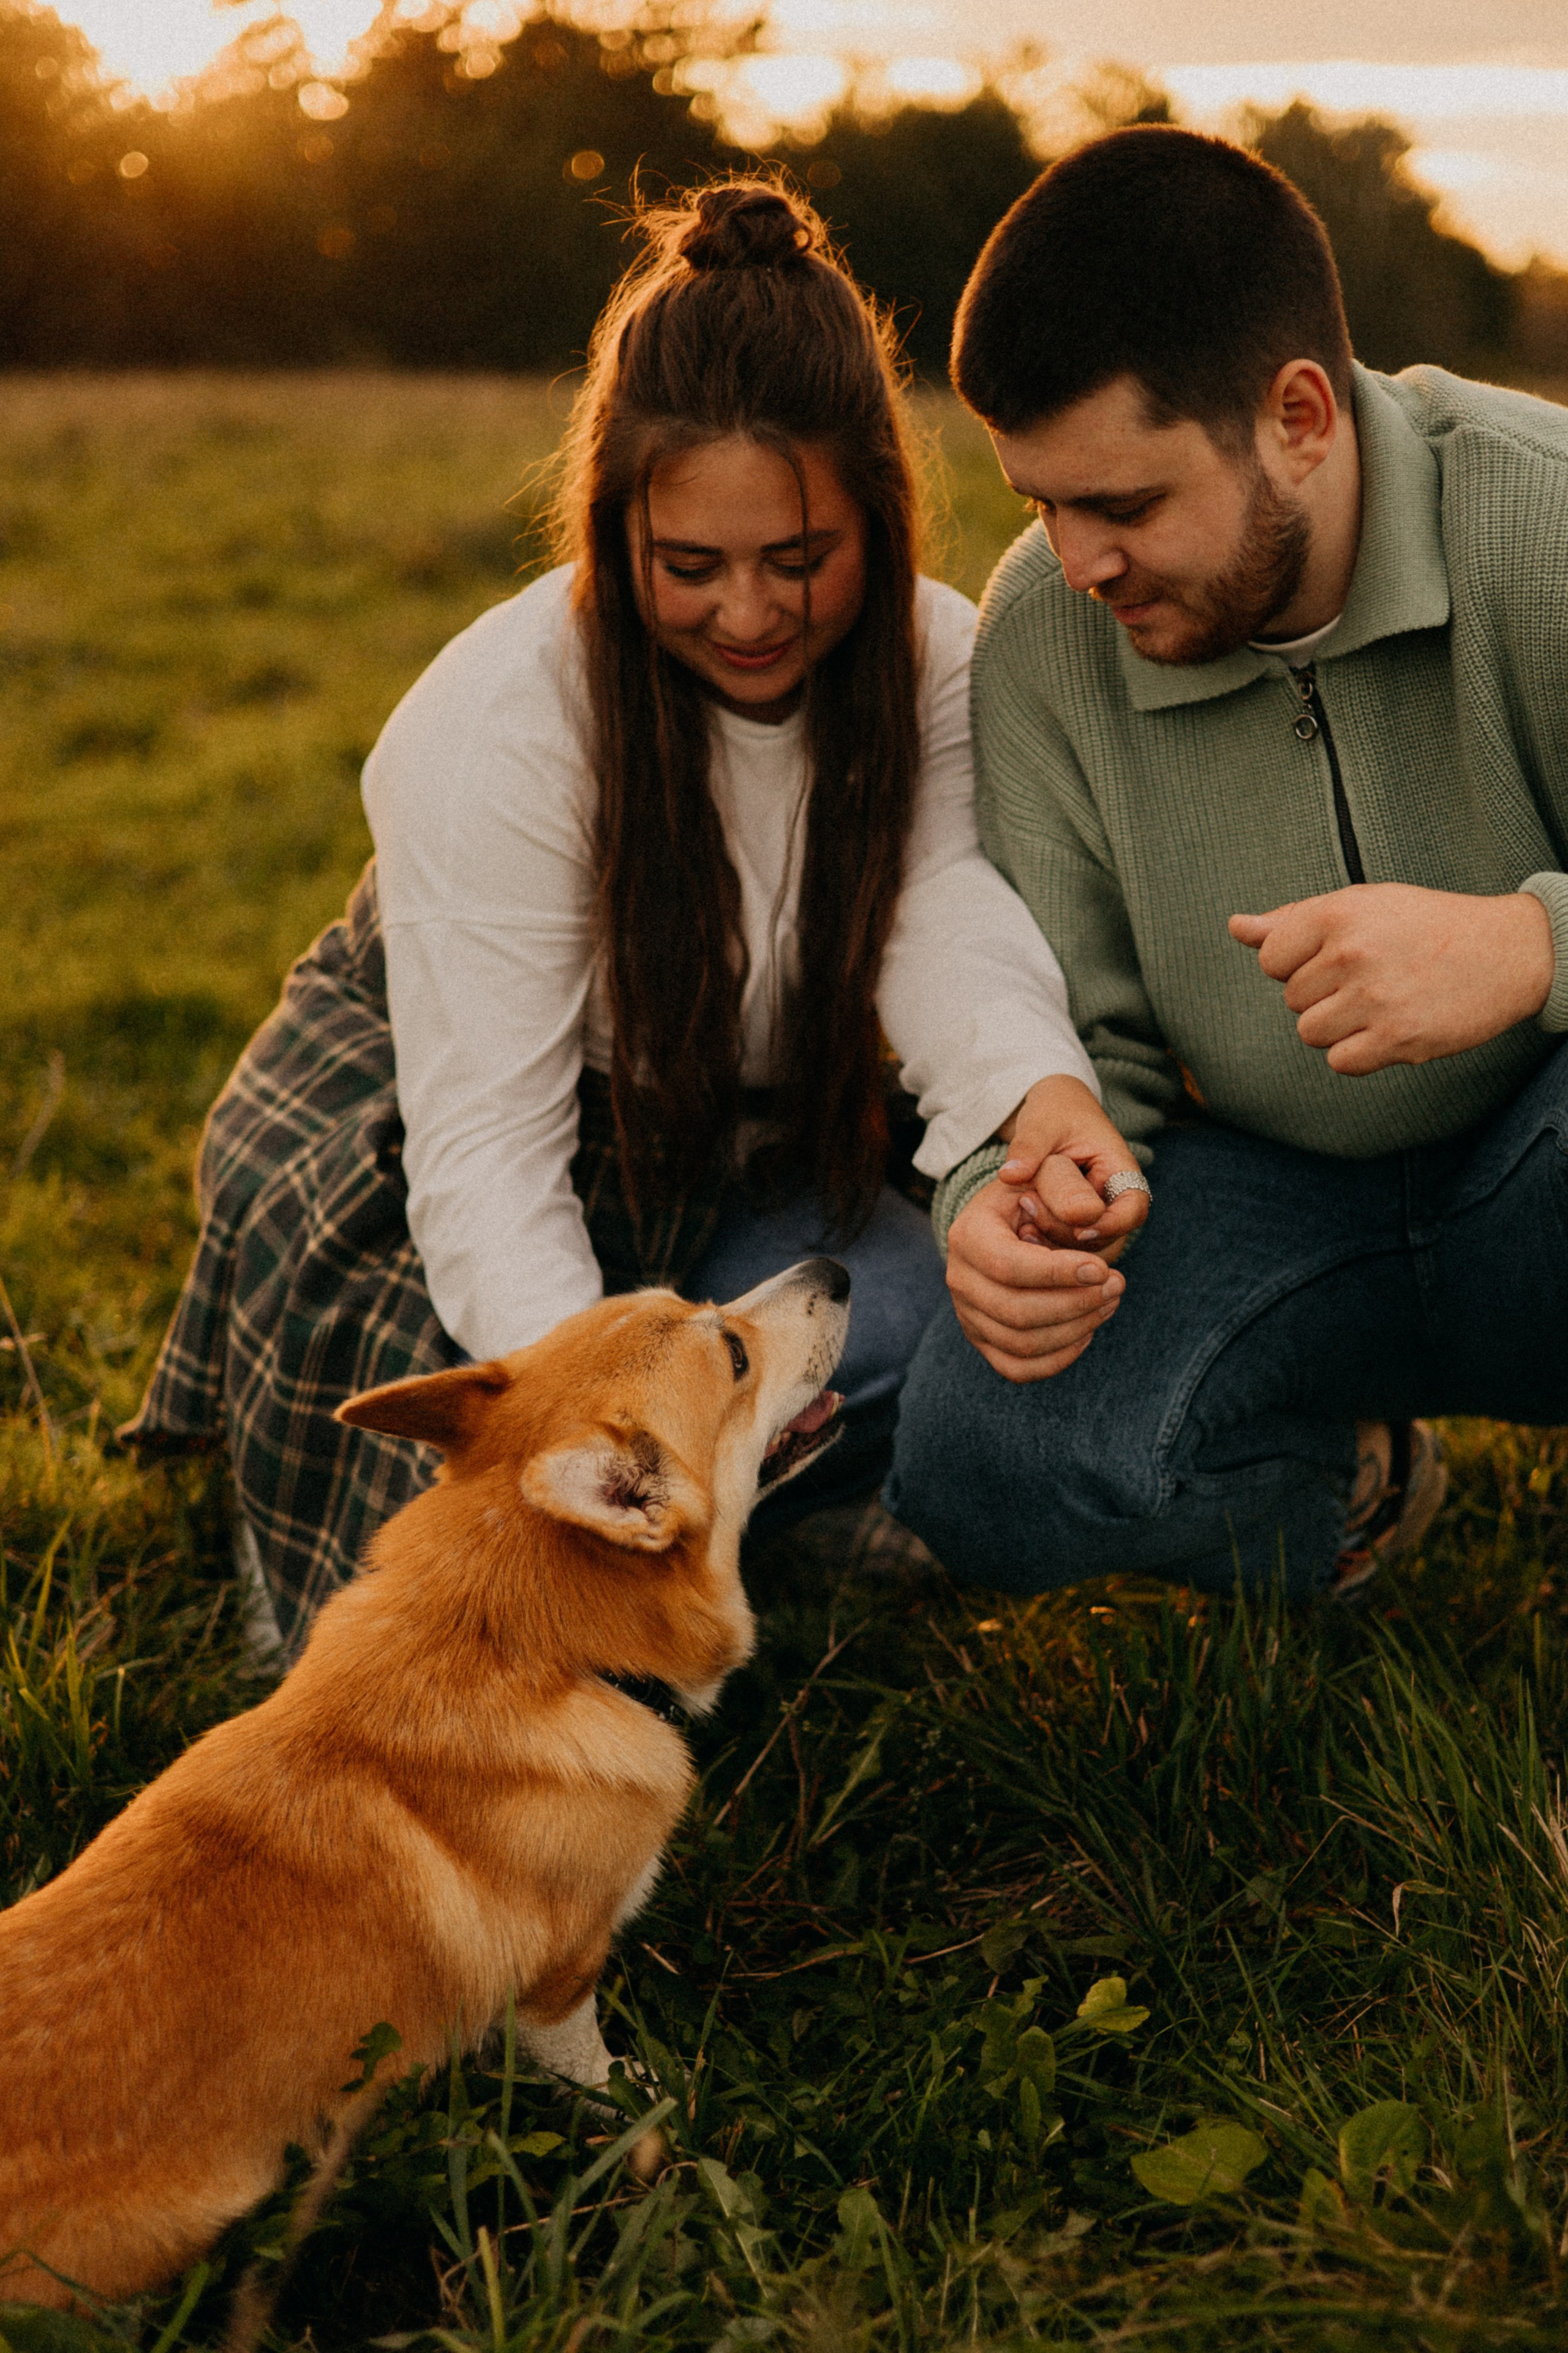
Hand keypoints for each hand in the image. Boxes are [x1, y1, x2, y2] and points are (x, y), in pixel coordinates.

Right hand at [945, 1075, 1147, 1384]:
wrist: (1015, 1214)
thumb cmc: (1036, 1190)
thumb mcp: (1049, 1171)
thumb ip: (1063, 1184)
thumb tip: (1082, 1214)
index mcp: (968, 1234)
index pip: (1010, 1267)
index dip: (1060, 1274)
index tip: (1104, 1267)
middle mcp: (959, 1277)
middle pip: (1018, 1313)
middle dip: (1077, 1303)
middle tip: (1117, 1283)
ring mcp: (968, 1313)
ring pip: (1022, 1343)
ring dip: (1076, 1328)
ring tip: (1109, 1299)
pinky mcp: (985, 1340)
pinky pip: (1018, 1368)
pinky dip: (1058, 1358)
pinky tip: (1087, 1330)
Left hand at [996, 1074, 1150, 1259]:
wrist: (1050, 1114)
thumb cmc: (1055, 1112)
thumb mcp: (1042, 1122)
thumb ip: (1029, 1147)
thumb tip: (1011, 1174)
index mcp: (1119, 1168)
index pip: (1134, 1207)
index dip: (1113, 1224)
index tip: (1080, 1229)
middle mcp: (1113, 1197)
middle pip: (1110, 1235)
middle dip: (1071, 1235)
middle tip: (1031, 1220)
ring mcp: (1096, 1213)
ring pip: (1088, 1247)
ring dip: (1057, 1244)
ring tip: (1022, 1229)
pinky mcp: (1075, 1224)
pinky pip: (1068, 1246)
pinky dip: (1048, 1245)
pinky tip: (1022, 1234)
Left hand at [1228, 884, 1553, 1074]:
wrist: (1507, 951)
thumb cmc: (1426, 925)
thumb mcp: (1361, 905)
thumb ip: (1293, 919)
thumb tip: (1236, 926)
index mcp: (1338, 914)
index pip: (1270, 957)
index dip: (1297, 963)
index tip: (1334, 957)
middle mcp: (1352, 954)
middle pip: (1291, 999)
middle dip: (1323, 994)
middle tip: (1371, 977)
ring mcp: (1373, 998)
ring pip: (1310, 1032)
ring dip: (1338, 1026)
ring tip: (1378, 1003)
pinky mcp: (1397, 1038)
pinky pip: (1340, 1061)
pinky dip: (1358, 1054)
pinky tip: (1387, 1029)